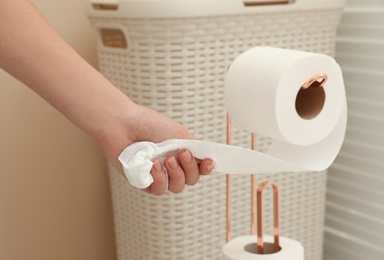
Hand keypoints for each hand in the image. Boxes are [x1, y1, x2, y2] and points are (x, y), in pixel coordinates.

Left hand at [97, 104, 213, 195]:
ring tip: (166, 160)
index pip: (199, 167)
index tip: (208, 162)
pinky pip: (159, 190)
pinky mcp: (143, 182)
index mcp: (181, 153)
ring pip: (177, 187)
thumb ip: (194, 148)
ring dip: (176, 174)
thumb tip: (208, 159)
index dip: (206, 168)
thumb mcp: (178, 133)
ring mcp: (158, 175)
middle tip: (181, 153)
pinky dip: (160, 179)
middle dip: (190, 169)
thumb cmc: (148, 124)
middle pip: (191, 180)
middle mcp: (171, 166)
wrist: (123, 124)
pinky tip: (153, 166)